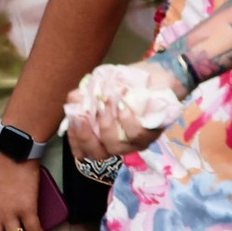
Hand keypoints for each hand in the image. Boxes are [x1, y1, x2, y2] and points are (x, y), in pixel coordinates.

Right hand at [63, 59, 181, 162]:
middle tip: (81, 117)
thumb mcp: (103, 86)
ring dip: (105, 124)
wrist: (159, 76)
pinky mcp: (152, 134)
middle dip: (85, 137)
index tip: (72, 120)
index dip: (75, 140)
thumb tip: (72, 100)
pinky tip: (122, 104)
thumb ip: (87, 95)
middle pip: (98, 154)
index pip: (85, 149)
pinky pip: (135, 134)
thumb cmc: (129, 84)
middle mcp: (120, 143)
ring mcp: (136, 142)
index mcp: (104, 135)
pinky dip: (125, 119)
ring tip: (104, 103)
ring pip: (115, 146)